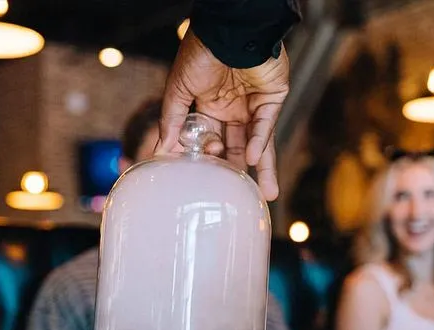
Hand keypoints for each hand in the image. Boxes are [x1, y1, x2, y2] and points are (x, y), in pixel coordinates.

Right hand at [157, 30, 289, 200]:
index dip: (205, 158)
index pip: (208, 139)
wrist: (227, 30)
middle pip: (235, 147)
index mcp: (210, 106)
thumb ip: (172, 120)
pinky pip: (265, 127)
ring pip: (258, 144)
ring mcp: (254, 105)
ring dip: (262, 169)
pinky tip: (252, 160)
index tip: (198, 178)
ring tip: (268, 195)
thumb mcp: (179, 89)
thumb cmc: (201, 52)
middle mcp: (233, 109)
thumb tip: (161, 150)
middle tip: (232, 194)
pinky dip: (258, 143)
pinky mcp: (272, 100)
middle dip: (235, 171)